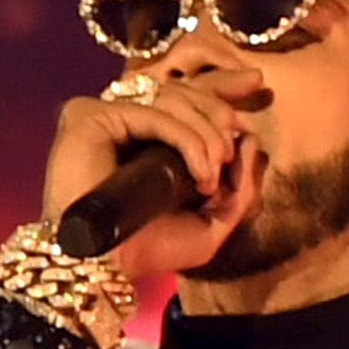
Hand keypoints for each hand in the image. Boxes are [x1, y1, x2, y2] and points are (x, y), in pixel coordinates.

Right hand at [36, 66, 253, 294]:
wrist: (105, 266)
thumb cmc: (148, 251)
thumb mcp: (210, 225)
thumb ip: (239, 187)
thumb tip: (250, 138)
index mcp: (148, 139)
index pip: (186, 96)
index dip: (220, 85)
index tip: (256, 82)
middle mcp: (126, 122)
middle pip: (183, 89)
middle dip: (219, 111)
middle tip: (231, 150)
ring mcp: (107, 116)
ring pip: (173, 98)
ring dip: (207, 134)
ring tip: (213, 172)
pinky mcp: (92, 115)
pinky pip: (155, 114)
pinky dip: (188, 139)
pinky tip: (201, 170)